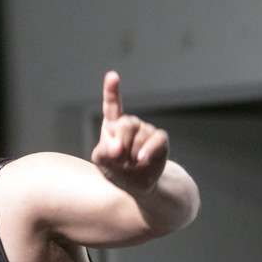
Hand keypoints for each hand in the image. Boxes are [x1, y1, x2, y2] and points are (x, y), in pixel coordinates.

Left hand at [91, 72, 168, 192]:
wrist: (137, 185)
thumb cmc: (116, 170)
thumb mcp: (102, 163)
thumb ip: (103, 153)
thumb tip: (116, 148)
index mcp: (112, 125)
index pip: (112, 105)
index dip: (112, 90)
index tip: (113, 76)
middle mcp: (129, 123)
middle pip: (126, 123)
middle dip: (122, 143)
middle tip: (119, 158)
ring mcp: (146, 130)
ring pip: (140, 134)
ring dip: (133, 153)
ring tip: (131, 164)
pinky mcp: (160, 139)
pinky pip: (157, 139)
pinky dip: (149, 149)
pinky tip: (142, 158)